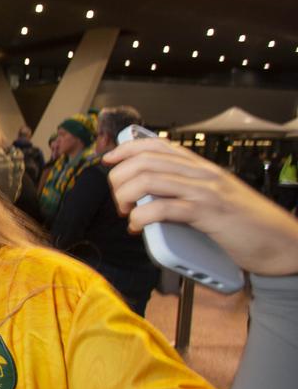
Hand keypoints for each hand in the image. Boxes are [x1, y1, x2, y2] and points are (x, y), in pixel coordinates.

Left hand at [106, 137, 297, 275]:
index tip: (108, 160)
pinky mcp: (208, 214)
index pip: (156, 145)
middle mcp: (202, 173)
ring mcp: (205, 192)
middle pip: (144, 161)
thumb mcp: (214, 198)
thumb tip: (147, 196)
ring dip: (125, 196)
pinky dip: (140, 217)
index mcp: (201, 167)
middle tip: (117, 199)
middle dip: (119, 178)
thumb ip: (186, 191)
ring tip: (124, 213)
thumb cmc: (246, 225)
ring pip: (148, 180)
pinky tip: (137, 226)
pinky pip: (163, 209)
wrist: (283, 243)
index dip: (126, 149)